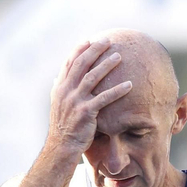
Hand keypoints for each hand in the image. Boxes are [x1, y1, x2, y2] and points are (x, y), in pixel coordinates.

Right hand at [44, 39, 130, 158]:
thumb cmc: (63, 126)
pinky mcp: (86, 112)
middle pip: (81, 65)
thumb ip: (59, 90)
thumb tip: (57, 78)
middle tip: (107, 41)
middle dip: (94, 50)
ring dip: (106, 65)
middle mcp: (65, 91)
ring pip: (92, 77)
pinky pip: (104, 98)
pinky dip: (117, 91)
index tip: (89, 40)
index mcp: (59, 88)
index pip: (69, 63)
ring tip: (118, 56)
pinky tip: (129, 85)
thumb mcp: (57, 105)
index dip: (79, 50)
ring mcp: (75, 101)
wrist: (61, 146)